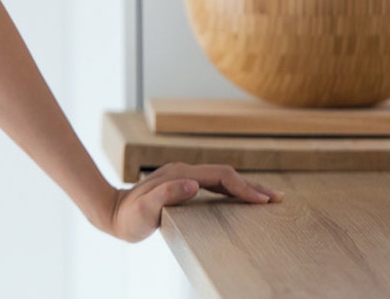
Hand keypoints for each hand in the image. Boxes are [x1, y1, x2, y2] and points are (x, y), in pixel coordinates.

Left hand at [107, 162, 283, 242]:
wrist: (112, 212)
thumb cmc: (128, 217)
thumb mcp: (144, 209)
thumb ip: (167, 194)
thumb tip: (194, 185)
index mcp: (180, 175)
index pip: (220, 177)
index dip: (243, 187)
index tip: (262, 200)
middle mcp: (184, 171)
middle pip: (226, 174)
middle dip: (253, 186)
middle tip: (277, 198)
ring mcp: (184, 176)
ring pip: (222, 178)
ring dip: (245, 186)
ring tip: (268, 198)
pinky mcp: (183, 184)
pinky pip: (214, 184)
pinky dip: (232, 190)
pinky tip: (241, 198)